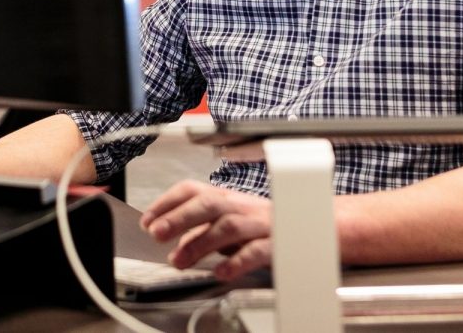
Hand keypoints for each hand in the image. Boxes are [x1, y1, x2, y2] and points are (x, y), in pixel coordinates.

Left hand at [139, 180, 272, 280]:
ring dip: (201, 242)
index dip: (168, 202)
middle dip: (180, 217)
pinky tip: (221, 272)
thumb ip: (205, 235)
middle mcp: (243, 207)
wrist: (315, 229)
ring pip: (230, 225)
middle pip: (210, 203)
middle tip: (157, 233)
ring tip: (180, 260)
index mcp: (229, 200)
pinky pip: (257, 250)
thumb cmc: (268, 230)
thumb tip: (178, 248)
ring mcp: (261, 225)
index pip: (194, 190)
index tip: (147, 220)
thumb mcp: (233, 230)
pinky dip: (237, 261)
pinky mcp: (279, 244)